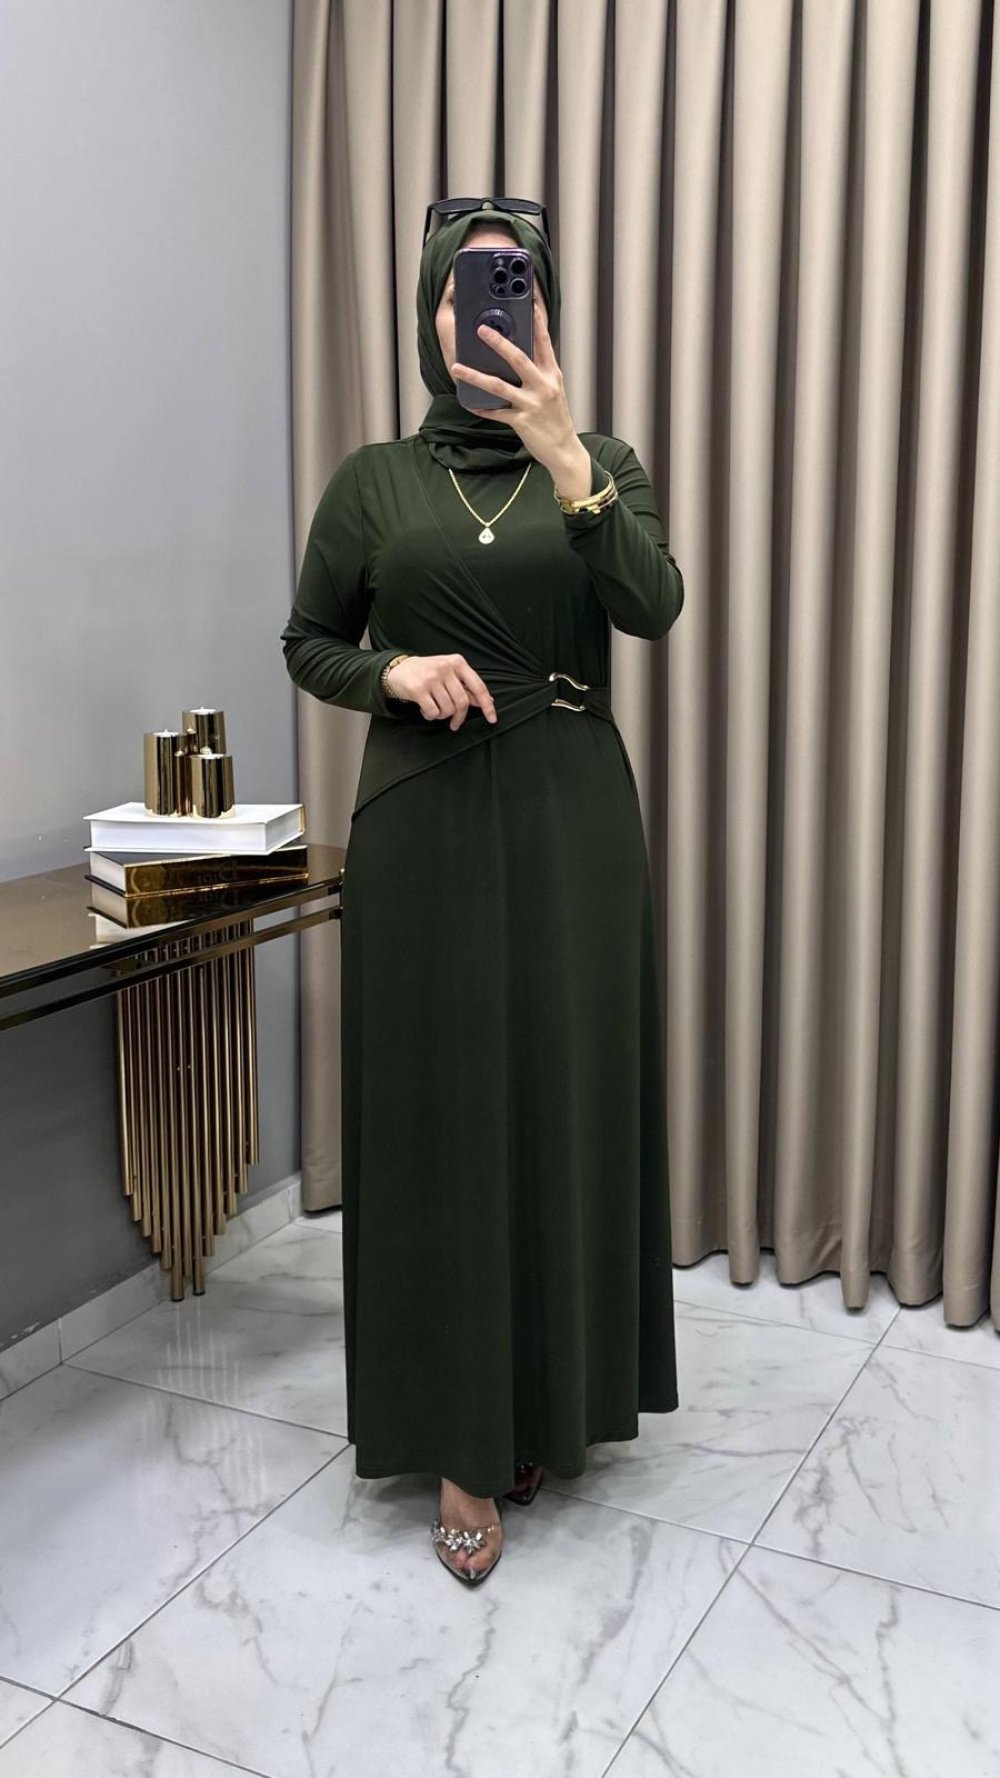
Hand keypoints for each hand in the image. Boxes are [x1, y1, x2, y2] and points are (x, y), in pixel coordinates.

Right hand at [385, 653, 497, 729]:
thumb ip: (467, 687)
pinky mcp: (418, 689)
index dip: (487, 705)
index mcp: (458, 663)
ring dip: (442, 715)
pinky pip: (433, 712)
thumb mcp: (449, 674)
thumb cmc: (428, 673)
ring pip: (447, 709)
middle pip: (462, 702)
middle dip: (459, 717)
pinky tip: (425, 710)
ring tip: (434, 709)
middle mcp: (446, 668)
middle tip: (454, 723)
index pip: (479, 687)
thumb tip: (489, 700)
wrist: (398, 670)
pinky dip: (430, 716)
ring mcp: (431, 677)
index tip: (492, 719)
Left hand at [450, 293, 576, 467]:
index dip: (536, 320)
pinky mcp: (522, 422)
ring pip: (499, 386)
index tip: (528, 302)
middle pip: (518, 359)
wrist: (564, 449)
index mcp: (552, 374)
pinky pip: (496, 413)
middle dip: (498, 343)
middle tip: (481, 329)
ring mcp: (532, 404)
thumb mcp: (553, 390)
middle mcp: (543, 386)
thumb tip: (516, 355)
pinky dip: (482, 408)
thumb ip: (539, 372)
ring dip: (475, 376)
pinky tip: (470, 404)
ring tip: (457, 367)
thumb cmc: (556, 418)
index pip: (544, 342)